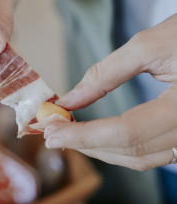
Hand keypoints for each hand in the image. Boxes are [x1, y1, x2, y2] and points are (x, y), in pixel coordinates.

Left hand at [44, 14, 176, 169]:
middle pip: (132, 150)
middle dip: (86, 144)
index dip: (85, 135)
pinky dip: (119, 146)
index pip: (127, 132)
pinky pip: (153, 151)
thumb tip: (69, 98)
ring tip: (68, 134)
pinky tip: (97, 135)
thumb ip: (106, 74)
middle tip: (51, 133)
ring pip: (142, 157)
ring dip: (101, 149)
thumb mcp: (148, 46)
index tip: (51, 130)